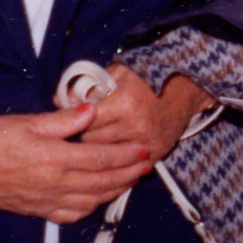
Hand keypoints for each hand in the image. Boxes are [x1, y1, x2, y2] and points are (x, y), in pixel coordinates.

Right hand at [0, 103, 150, 223]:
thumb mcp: (29, 122)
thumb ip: (63, 119)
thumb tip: (92, 109)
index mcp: (56, 159)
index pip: (101, 158)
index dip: (125, 155)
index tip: (143, 149)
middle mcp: (56, 184)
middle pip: (102, 181)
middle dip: (128, 173)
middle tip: (146, 166)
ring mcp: (48, 200)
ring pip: (91, 200)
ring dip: (115, 191)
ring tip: (130, 181)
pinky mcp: (38, 210)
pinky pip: (71, 214)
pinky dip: (91, 208)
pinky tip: (99, 200)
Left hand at [79, 65, 213, 163]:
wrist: (183, 89)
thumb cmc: (146, 78)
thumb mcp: (117, 73)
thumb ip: (88, 86)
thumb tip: (59, 100)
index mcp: (125, 103)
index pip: (86, 121)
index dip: (75, 121)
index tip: (71, 120)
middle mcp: (135, 126)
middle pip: (92, 142)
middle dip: (83, 137)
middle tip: (81, 132)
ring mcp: (146, 144)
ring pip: (106, 157)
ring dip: (97, 151)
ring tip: (94, 142)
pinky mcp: (154, 156)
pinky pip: (125, 168)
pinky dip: (115, 165)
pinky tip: (108, 160)